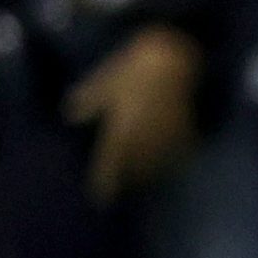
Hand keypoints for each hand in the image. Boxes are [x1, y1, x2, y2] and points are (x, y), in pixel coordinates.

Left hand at [62, 25, 201, 204]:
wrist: (172, 57)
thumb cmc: (132, 68)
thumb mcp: (103, 82)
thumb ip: (88, 102)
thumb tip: (72, 117)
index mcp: (119, 137)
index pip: (108, 172)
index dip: (103, 188)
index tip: (100, 200)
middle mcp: (143, 145)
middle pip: (135, 175)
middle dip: (127, 182)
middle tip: (123, 186)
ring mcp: (166, 140)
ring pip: (158, 168)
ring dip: (150, 175)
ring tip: (146, 178)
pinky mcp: (186, 132)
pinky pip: (178, 155)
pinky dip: (173, 161)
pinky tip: (171, 161)